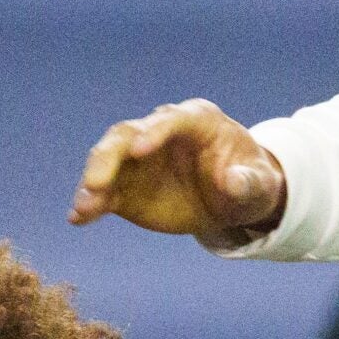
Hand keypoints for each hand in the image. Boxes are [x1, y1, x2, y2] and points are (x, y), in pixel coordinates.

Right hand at [70, 99, 284, 250]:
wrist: (233, 202)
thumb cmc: (251, 182)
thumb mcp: (260, 184)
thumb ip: (249, 181)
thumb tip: (234, 181)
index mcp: (197, 121)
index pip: (172, 120)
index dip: (155, 132)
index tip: (139, 150)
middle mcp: (160, 132)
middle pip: (127, 134)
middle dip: (109, 156)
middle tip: (96, 184)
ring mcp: (139, 158)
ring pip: (108, 159)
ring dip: (93, 181)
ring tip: (84, 207)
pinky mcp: (127, 186)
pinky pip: (104, 192)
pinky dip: (90, 203)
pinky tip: (78, 218)